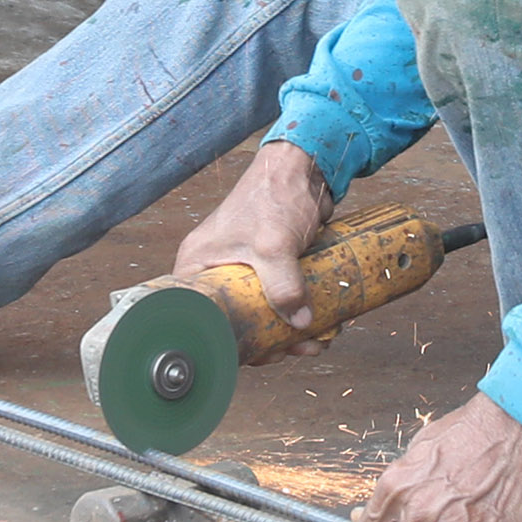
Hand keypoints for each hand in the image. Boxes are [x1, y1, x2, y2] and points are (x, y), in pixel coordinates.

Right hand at [171, 140, 331, 345]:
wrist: (304, 168)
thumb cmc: (274, 196)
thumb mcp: (274, 245)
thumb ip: (284, 285)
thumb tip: (300, 324)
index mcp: (199, 265)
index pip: (201, 317)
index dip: (227, 340)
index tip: (258, 353)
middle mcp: (217, 269)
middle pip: (237, 320)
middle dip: (269, 340)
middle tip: (294, 349)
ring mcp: (245, 268)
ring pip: (263, 312)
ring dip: (290, 330)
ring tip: (316, 340)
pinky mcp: (270, 267)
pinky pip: (281, 299)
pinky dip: (301, 313)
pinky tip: (323, 321)